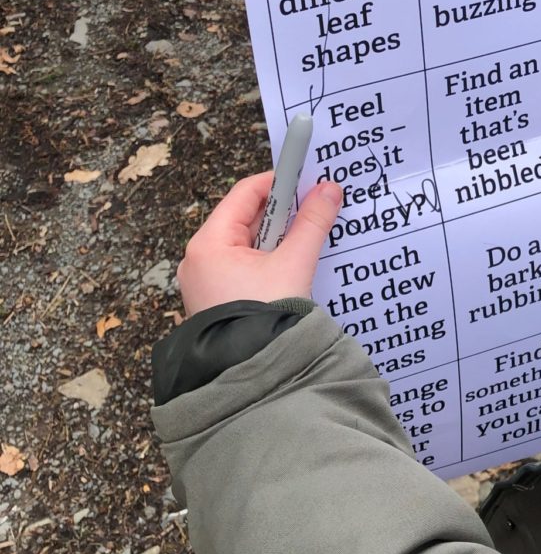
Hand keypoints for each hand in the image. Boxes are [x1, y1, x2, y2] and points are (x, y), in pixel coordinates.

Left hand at [177, 171, 342, 316]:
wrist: (253, 374)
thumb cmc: (264, 317)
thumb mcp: (294, 263)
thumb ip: (313, 222)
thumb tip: (330, 189)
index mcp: (208, 244)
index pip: (244, 194)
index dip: (278, 182)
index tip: (306, 179)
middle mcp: (198, 260)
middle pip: (244, 219)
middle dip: (281, 212)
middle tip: (314, 206)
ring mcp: (203, 282)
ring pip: (245, 244)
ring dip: (276, 237)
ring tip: (307, 236)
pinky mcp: (214, 300)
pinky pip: (241, 267)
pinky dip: (266, 259)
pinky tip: (291, 264)